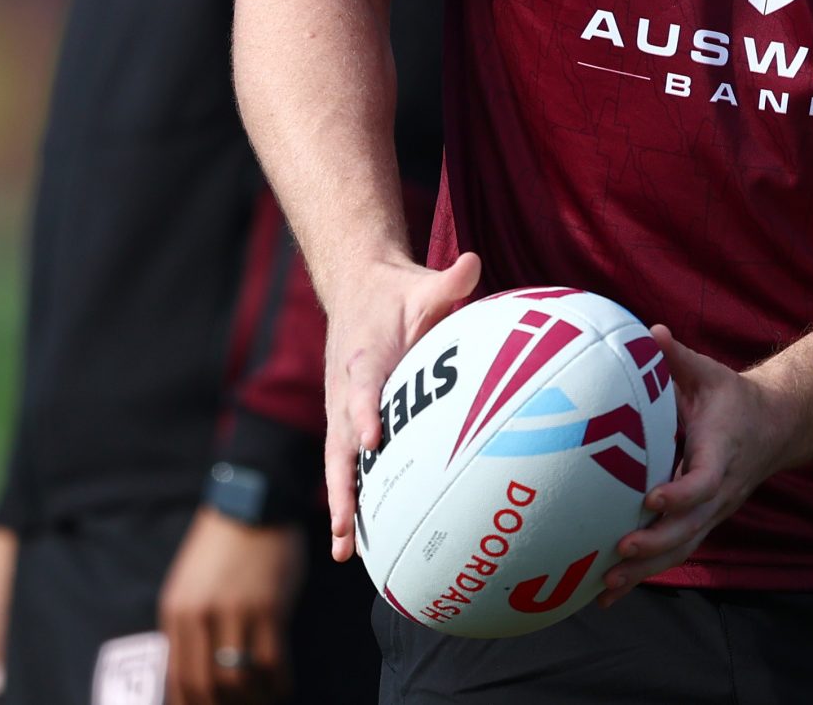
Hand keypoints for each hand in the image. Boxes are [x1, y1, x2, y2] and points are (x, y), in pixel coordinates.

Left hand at [158, 508, 304, 704]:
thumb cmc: (223, 547)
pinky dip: (277, 682)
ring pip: (238, 677)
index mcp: (177, 611)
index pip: (178, 677)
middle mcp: (201, 614)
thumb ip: (190, 627)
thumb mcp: (191, 586)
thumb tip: (195, 674)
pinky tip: (282, 686)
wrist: (254, 503)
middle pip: (205, 684)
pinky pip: (272, 659)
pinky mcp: (269, 605)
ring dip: (251, 699)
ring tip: (261, 701)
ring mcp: (236, 610)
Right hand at [323, 249, 482, 560]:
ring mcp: (342, 411)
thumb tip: (473, 261)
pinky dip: (348, 500)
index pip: (362, 386)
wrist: (358, 289)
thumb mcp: (422, 283)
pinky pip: (346, 466)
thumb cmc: (397, 293)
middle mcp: (345, 391)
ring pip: (339, 464)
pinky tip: (355, 543)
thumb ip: (447, 280)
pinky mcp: (347, 423)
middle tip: (347, 526)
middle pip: (340, 443)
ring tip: (347, 551)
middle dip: (343, 485)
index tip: (372, 438)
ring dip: (342, 505)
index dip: (365, 412)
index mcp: (363, 356)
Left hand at [598, 325, 799, 605]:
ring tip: (606, 586)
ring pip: (682, 549)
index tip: (650, 498)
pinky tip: (608, 594)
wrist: (773, 428)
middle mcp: (720, 492)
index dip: (680, 493)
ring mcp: (712, 513)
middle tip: (619, 549)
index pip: (705, 481)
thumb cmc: (732, 398)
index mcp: (721, 454)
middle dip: (656, 543)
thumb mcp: (709, 373)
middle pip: (691, 528)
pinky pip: (674, 554)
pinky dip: (643, 576)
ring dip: (646, 570)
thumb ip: (678, 358)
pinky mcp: (701, 524)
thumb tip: (650, 332)